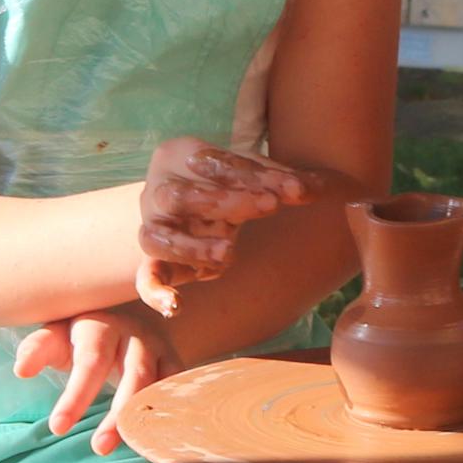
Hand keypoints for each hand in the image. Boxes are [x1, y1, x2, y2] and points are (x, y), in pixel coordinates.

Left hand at [15, 305, 175, 454]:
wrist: (119, 318)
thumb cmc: (79, 337)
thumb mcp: (56, 337)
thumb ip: (38, 350)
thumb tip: (21, 369)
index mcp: (100, 325)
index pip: (90, 362)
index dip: (76, 396)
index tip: (58, 428)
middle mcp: (135, 333)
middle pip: (133, 374)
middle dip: (117, 414)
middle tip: (99, 449)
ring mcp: (159, 348)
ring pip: (158, 385)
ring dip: (144, 419)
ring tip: (129, 449)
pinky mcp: (174, 363)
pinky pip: (178, 390)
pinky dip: (171, 414)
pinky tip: (159, 442)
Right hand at [134, 137, 328, 307]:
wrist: (191, 196)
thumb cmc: (227, 183)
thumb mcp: (253, 175)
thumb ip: (282, 181)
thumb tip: (317, 188)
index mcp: (180, 155)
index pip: (215, 163)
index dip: (256, 177)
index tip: (295, 191)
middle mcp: (158, 190)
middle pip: (180, 196)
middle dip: (225, 202)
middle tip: (269, 207)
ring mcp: (153, 226)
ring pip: (157, 238)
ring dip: (192, 247)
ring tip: (228, 253)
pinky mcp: (155, 260)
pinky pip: (145, 277)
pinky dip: (155, 292)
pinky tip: (174, 306)